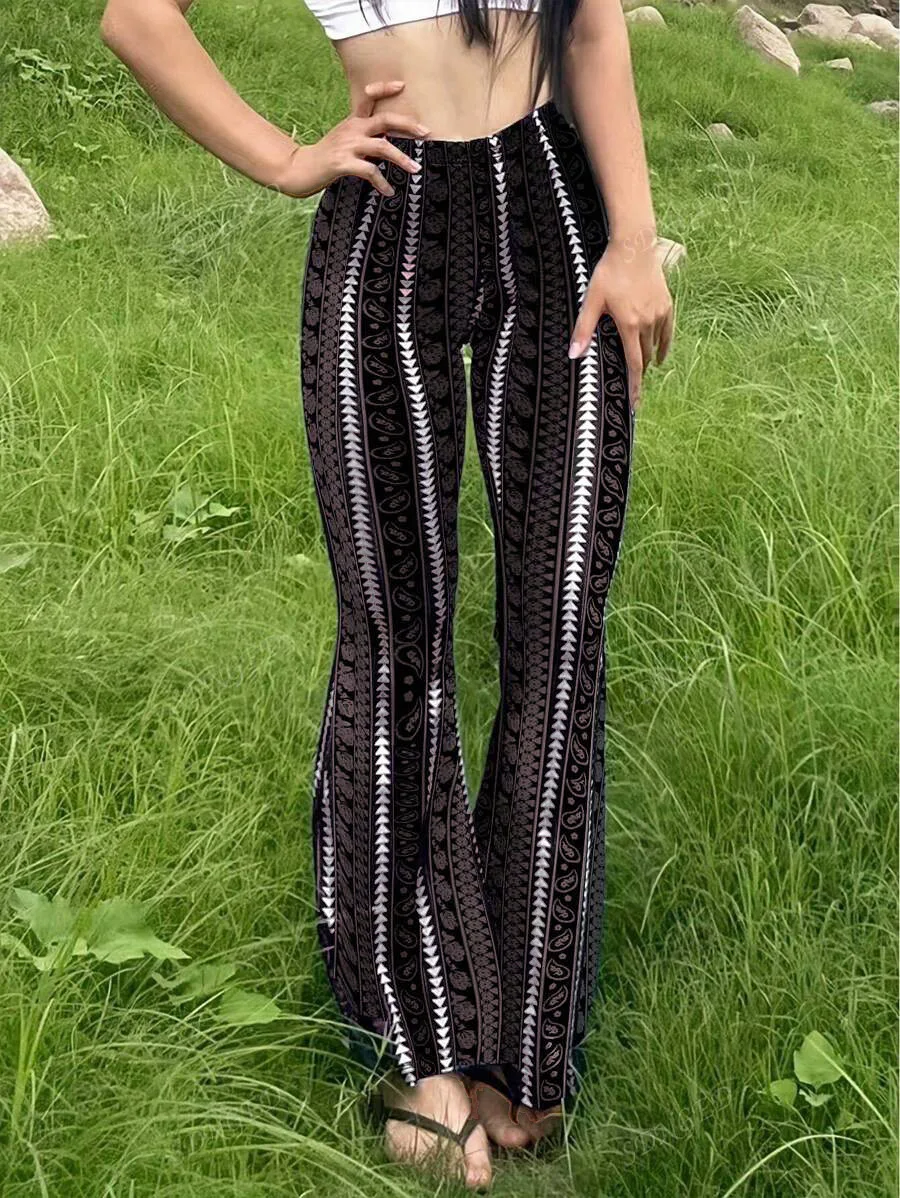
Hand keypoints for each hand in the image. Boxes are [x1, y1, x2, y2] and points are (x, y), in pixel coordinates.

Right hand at [271, 80, 429, 198]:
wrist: (300, 169)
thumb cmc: (326, 158)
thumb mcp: (344, 141)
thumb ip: (364, 139)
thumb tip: (387, 147)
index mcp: (352, 122)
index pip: (369, 98)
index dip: (384, 89)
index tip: (402, 85)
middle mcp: (352, 129)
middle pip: (384, 119)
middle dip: (407, 125)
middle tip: (426, 132)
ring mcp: (347, 145)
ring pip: (382, 146)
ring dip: (401, 158)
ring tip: (415, 169)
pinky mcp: (343, 163)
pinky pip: (369, 171)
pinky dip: (382, 182)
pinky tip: (388, 191)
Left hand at [568, 228, 673, 410]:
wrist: (634, 247)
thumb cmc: (609, 272)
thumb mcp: (591, 301)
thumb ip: (583, 329)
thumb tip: (573, 355)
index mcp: (629, 325)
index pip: (633, 364)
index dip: (634, 386)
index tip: (635, 404)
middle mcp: (647, 322)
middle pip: (645, 358)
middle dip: (638, 375)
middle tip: (633, 391)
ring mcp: (659, 314)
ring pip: (655, 345)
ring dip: (648, 359)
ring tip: (641, 372)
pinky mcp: (666, 304)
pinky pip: (667, 332)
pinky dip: (663, 346)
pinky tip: (660, 356)